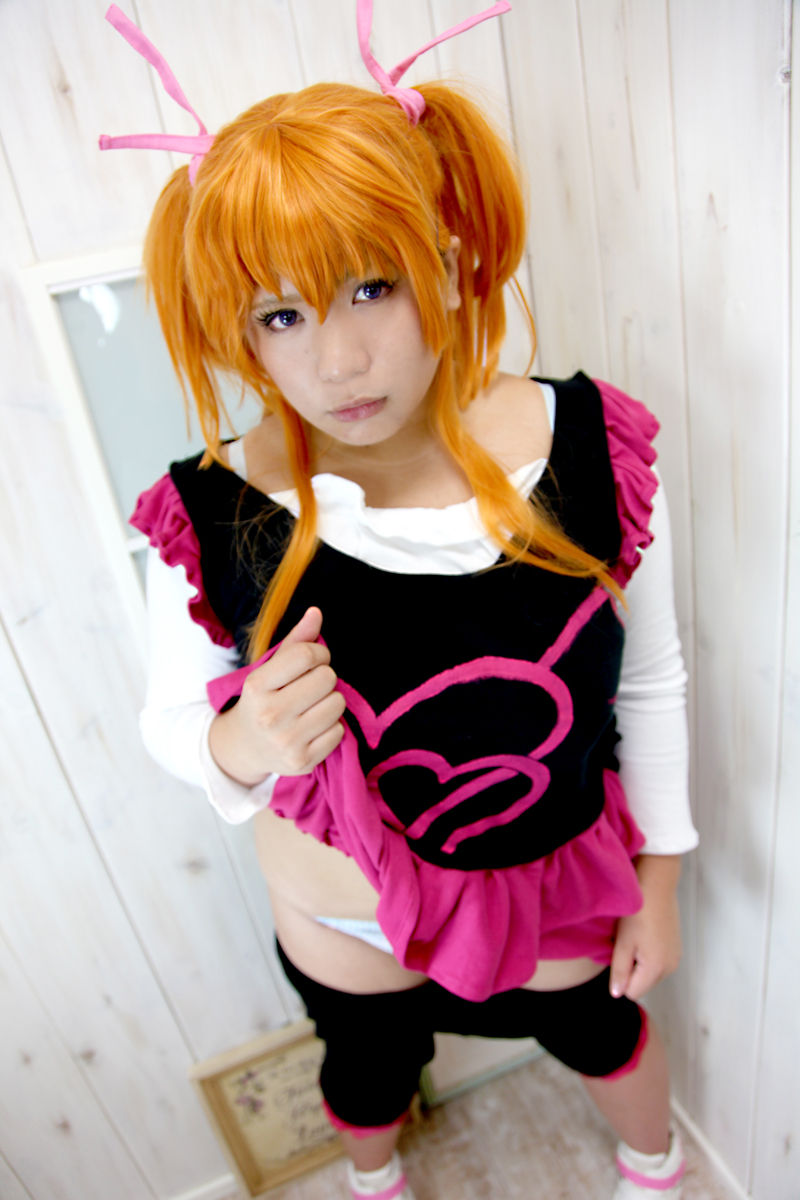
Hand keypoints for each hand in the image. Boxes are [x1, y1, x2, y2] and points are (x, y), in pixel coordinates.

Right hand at [208, 607, 345, 783]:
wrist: (245, 748)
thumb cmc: (264, 700)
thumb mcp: (270, 670)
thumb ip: (295, 642)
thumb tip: (316, 612)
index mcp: (257, 686)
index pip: (306, 654)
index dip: (319, 653)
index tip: (314, 660)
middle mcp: (270, 715)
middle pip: (327, 678)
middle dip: (324, 678)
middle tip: (310, 687)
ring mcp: (286, 741)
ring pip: (337, 704)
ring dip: (330, 702)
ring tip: (311, 707)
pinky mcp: (302, 762)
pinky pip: (339, 731)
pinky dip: (331, 727)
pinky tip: (312, 728)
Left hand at [610, 855, 682, 1000]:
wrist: (657, 886)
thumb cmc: (637, 912)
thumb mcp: (623, 943)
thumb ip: (620, 971)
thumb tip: (617, 994)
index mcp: (656, 968)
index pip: (632, 992)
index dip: (621, 977)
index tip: (619, 954)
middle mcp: (670, 967)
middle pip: (643, 984)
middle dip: (632, 971)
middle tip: (627, 944)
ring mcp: (676, 957)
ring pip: (650, 974)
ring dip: (640, 962)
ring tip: (636, 937)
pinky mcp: (677, 948)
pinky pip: (658, 962)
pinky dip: (649, 954)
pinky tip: (646, 934)